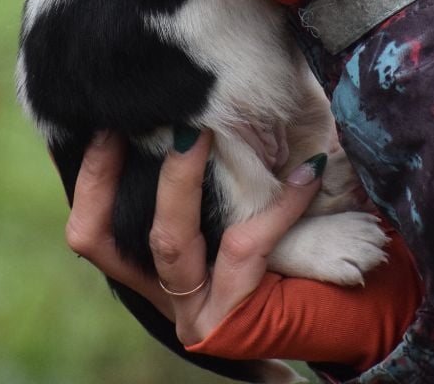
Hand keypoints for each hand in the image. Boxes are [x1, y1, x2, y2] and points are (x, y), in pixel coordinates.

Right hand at [65, 132, 325, 346]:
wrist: (343, 320)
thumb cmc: (294, 259)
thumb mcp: (242, 216)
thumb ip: (217, 181)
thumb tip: (197, 108)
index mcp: (153, 268)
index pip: (93, 228)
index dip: (90, 175)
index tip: (101, 120)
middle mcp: (162, 293)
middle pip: (106, 235)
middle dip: (111, 169)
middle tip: (138, 115)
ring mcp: (191, 313)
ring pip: (170, 239)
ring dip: (182, 177)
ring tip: (198, 130)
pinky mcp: (228, 324)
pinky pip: (244, 247)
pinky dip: (278, 203)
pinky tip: (308, 172)